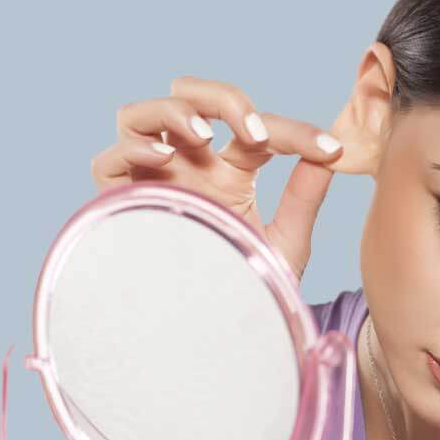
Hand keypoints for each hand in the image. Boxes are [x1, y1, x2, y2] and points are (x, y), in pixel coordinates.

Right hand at [90, 76, 344, 279]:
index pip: (255, 130)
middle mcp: (186, 167)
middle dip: (221, 98)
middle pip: (186, 98)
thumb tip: (332, 155)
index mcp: (228, 171)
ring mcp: (150, 181)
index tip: (330, 149)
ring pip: (139, 115)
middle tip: (256, 132)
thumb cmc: (247, 291)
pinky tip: (164, 160)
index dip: (294, 132)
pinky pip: (107, 161)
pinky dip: (132, 148)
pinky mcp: (119, 205)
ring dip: (173, 112)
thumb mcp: (285, 243)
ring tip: (206, 136)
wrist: (212, 341)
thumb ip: (304, 197)